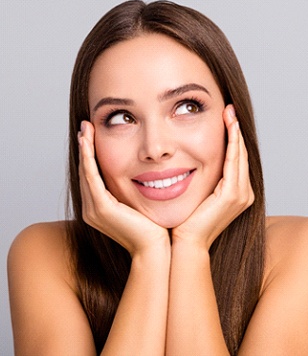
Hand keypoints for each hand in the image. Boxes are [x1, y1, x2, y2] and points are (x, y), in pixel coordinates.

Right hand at [78, 121, 169, 256]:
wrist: (155, 249)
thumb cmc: (152, 228)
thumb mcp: (138, 203)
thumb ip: (132, 190)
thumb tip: (141, 173)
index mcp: (99, 209)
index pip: (92, 176)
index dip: (90, 155)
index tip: (92, 135)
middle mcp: (91, 209)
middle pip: (86, 172)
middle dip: (85, 148)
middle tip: (86, 127)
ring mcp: (94, 210)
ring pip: (86, 172)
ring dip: (85, 149)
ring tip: (86, 129)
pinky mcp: (101, 208)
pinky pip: (92, 177)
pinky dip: (89, 158)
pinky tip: (87, 142)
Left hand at [171, 105, 254, 249]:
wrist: (186, 242)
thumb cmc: (188, 220)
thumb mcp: (199, 194)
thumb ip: (205, 179)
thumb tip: (193, 161)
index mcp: (237, 193)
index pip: (236, 159)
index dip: (233, 138)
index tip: (226, 118)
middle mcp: (244, 193)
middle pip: (241, 154)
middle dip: (235, 131)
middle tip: (229, 109)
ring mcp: (242, 195)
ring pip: (240, 155)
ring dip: (235, 133)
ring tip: (230, 113)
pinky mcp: (233, 195)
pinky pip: (234, 162)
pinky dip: (232, 143)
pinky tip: (230, 127)